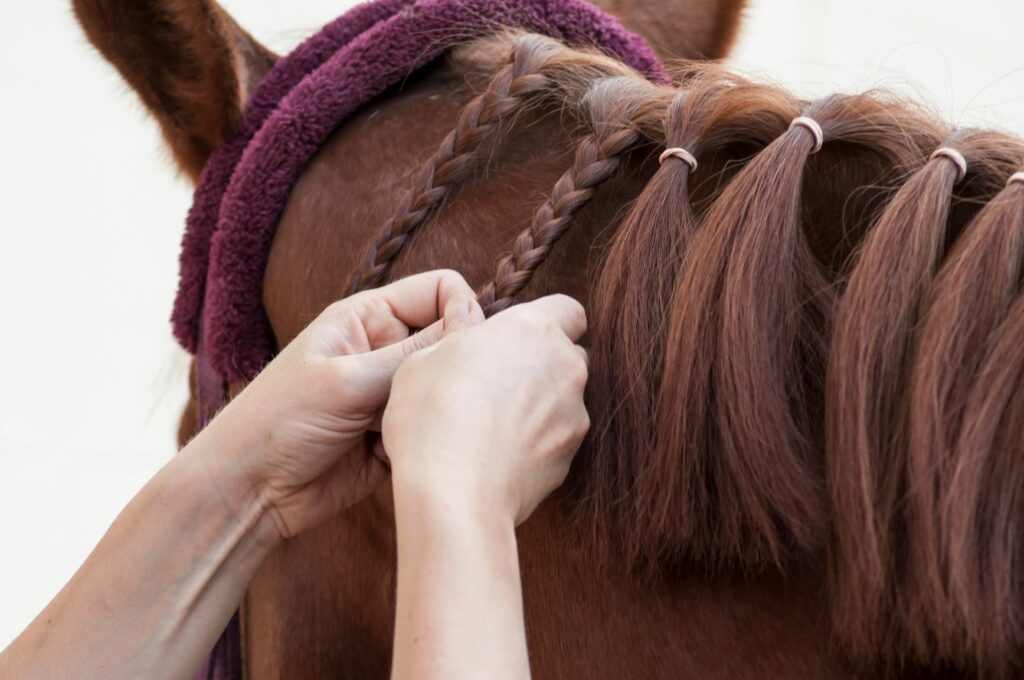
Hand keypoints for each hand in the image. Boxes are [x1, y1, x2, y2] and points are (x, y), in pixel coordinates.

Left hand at [199, 270, 483, 538]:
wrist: (251, 493)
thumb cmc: (280, 422)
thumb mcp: (347, 381)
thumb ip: (412, 355)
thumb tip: (475, 328)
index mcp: (369, 317)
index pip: (440, 291)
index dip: (462, 312)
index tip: (460, 349)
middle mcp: (386, 350)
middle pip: (450, 339)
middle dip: (452, 366)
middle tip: (438, 397)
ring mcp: (392, 394)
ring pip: (445, 387)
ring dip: (439, 406)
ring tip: (415, 429)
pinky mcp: (396, 434)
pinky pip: (434, 427)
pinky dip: (431, 439)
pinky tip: (411, 455)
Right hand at [382, 294, 589, 525]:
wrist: (454, 492)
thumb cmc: (432, 415)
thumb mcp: (424, 358)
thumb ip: (457, 335)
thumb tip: (467, 325)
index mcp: (533, 328)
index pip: (568, 309)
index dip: (545, 320)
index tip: (513, 338)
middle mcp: (566, 366)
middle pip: (569, 355)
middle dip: (542, 362)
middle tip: (498, 379)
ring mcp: (574, 414)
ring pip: (565, 399)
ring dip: (540, 404)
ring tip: (494, 423)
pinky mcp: (570, 457)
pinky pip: (557, 438)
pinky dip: (537, 440)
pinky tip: (500, 452)